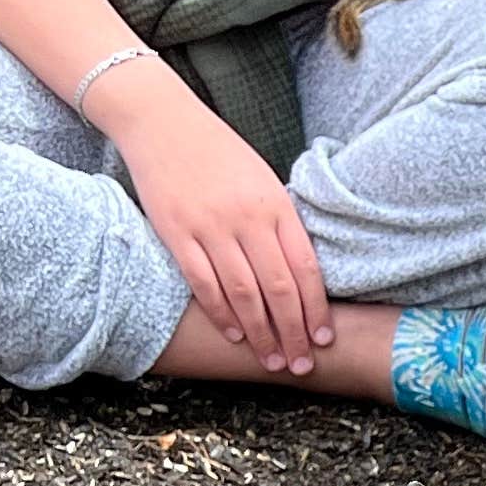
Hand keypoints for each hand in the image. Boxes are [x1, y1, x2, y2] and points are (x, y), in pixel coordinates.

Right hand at [106, 62, 330, 371]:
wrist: (161, 120)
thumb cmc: (218, 153)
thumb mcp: (262, 180)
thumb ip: (280, 224)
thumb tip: (301, 274)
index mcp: (275, 205)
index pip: (305, 268)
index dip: (317, 309)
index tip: (324, 338)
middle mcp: (246, 218)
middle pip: (279, 289)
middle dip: (294, 332)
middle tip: (302, 364)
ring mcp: (210, 226)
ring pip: (243, 293)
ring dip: (261, 333)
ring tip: (272, 360)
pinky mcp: (175, 231)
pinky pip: (203, 284)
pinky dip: (221, 314)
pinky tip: (235, 335)